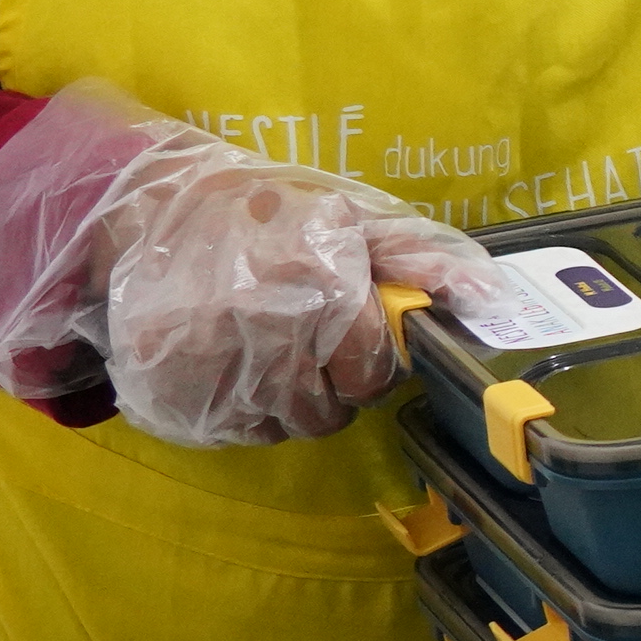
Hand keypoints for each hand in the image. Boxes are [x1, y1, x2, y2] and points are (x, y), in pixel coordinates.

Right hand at [0, 84, 527, 449]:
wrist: (145, 208)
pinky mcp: (163, 392)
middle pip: (324, 413)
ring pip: (275, 429)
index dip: (365, 363)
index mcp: (316, 283)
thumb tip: (495, 300)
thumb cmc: (264, 213)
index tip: (347, 338)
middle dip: (325, 388)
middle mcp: (260, 328)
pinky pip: (224, 432)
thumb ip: (423, 259)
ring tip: (260, 349)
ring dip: (281, 403)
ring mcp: (204, 365)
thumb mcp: (350, 217)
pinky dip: (233, 409)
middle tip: (300, 343)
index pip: (369, 374)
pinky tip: (224, 362)